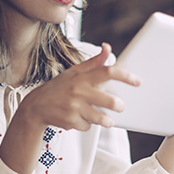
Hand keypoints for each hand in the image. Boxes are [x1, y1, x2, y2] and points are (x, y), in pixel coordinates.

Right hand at [18, 43, 140, 131]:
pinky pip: (88, 126)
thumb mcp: (74, 72)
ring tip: (107, 120)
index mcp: (82, 77)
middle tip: (120, 106)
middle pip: (109, 100)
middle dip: (119, 106)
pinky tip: (80, 119)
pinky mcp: (71, 121)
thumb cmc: (58, 88)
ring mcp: (75, 107)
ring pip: (101, 118)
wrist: (36, 107)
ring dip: (107, 121)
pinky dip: (88, 125)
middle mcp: (79, 91)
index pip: (108, 72)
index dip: (125, 76)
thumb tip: (107, 47)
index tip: (137, 81)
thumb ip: (93, 63)